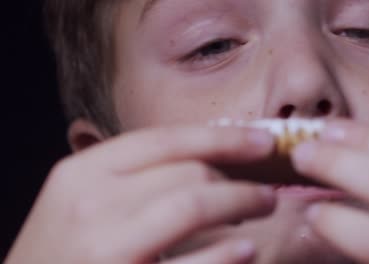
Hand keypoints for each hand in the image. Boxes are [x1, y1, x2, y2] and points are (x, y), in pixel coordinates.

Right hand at [6, 126, 276, 263]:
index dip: (224, 137)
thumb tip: (206, 162)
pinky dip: (227, 254)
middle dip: (239, 177)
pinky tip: (246, 251)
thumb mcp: (83, 203)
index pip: (167, 139)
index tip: (263, 142)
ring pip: (194, 204)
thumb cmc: (63, 254)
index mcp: (82, 173)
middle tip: (266, 188)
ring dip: (242, 202)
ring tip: (264, 206)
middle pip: (187, 172)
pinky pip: (192, 263)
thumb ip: (133, 178)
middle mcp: (91, 203)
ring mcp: (107, 247)